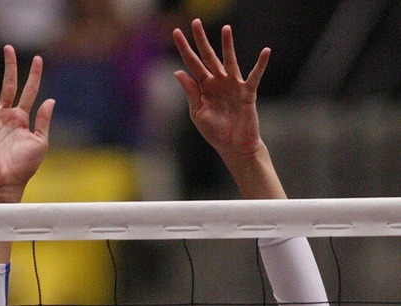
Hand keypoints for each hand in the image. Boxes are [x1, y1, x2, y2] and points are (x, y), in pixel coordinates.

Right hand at [0, 45, 54, 202]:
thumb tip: (51, 100)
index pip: (29, 92)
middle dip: (9, 67)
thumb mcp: (40, 141)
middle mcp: (7, 116)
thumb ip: (44, 120)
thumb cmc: (25, 165)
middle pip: (8, 86)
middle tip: (9, 47)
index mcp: (22, 119)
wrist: (9, 182)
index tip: (39, 59)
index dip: (34, 76)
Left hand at [173, 19, 269, 162]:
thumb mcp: (198, 113)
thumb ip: (190, 92)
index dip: (185, 49)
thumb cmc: (216, 132)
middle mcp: (218, 82)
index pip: (193, 64)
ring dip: (227, 45)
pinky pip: (254, 76)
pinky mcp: (247, 93)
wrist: (234, 147)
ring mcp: (233, 85)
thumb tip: (178, 71)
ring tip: (226, 29)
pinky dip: (260, 65)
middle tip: (195, 22)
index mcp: (205, 87)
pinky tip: (266, 52)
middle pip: (208, 57)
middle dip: (201, 40)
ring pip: (229, 61)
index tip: (176, 32)